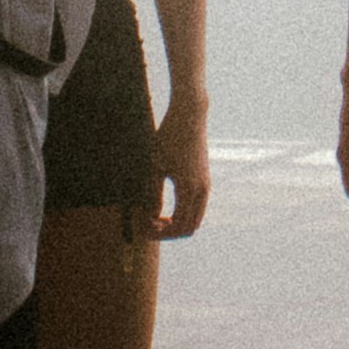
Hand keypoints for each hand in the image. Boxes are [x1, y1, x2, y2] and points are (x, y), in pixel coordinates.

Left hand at [153, 85, 213, 241]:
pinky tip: (164, 207)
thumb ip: (152, 194)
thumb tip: (151, 217)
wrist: (190, 115)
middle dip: (168, 232)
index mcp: (189, 189)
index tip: (142, 227)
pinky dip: (181, 215)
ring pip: (194, 220)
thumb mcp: (154, 166)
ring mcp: (205, 186)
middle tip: (147, 225)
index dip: (159, 233)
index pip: (178, 226)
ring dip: (175, 224)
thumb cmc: (168, 137)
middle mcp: (202, 191)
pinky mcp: (204, 180)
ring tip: (153, 217)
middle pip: (190, 228)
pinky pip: (196, 208)